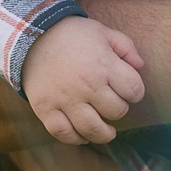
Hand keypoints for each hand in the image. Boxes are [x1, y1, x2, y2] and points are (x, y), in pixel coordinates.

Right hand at [21, 15, 145, 144]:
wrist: (30, 34)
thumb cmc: (71, 33)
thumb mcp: (102, 31)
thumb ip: (125, 47)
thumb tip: (141, 66)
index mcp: (104, 64)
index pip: (134, 90)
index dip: (136, 92)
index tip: (130, 90)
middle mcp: (87, 85)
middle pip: (117, 111)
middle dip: (120, 109)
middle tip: (113, 104)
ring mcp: (65, 99)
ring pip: (93, 129)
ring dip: (104, 134)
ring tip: (107, 131)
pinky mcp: (45, 109)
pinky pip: (64, 133)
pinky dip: (76, 139)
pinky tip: (83, 136)